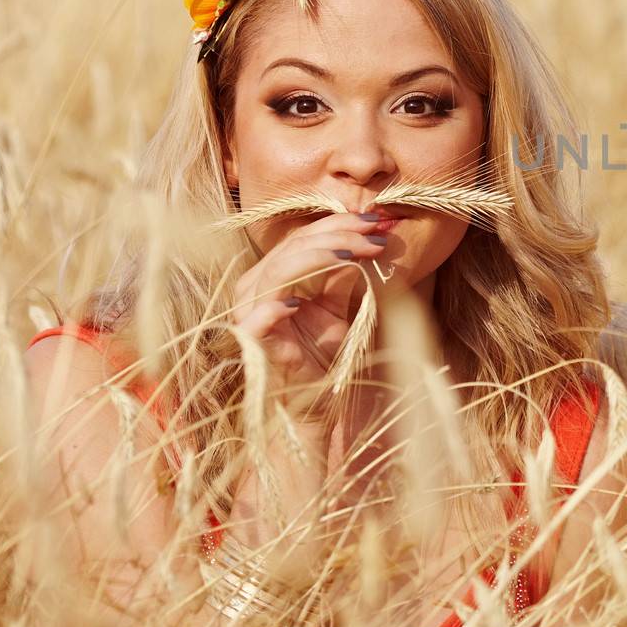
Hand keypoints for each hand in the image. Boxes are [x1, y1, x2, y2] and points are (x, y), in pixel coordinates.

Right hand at [229, 212, 389, 421]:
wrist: (312, 404)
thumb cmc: (320, 355)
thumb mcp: (338, 308)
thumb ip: (345, 275)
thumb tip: (372, 238)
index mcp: (274, 275)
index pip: (302, 237)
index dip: (339, 224)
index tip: (377, 222)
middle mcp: (256, 289)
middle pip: (293, 247)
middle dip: (338, 236)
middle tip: (375, 237)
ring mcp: (249, 315)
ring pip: (277, 272)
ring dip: (319, 258)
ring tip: (355, 256)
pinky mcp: (252, 344)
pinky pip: (256, 319)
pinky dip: (275, 308)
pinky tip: (301, 304)